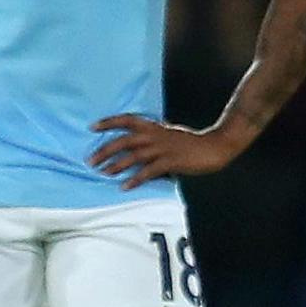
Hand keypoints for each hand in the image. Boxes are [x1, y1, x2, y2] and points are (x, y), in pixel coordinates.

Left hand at [88, 115, 241, 189]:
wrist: (215, 146)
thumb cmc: (189, 143)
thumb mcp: (167, 135)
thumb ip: (151, 138)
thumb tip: (132, 147)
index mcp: (154, 127)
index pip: (127, 120)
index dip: (109, 122)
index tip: (92, 127)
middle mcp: (155, 136)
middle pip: (125, 140)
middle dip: (105, 150)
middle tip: (90, 161)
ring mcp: (164, 148)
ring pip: (134, 155)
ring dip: (117, 165)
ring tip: (103, 173)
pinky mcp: (172, 161)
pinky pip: (149, 171)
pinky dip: (136, 179)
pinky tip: (125, 186)